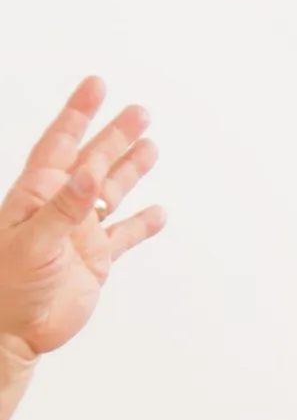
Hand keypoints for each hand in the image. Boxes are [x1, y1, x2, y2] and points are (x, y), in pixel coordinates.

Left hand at [0, 77, 164, 360]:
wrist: (12, 333)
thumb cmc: (6, 287)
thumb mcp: (30, 242)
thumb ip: (63, 209)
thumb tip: (88, 176)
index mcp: (36, 196)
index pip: (60, 145)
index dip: (77, 114)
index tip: (96, 86)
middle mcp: (60, 209)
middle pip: (93, 162)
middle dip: (115, 135)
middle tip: (140, 112)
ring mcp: (79, 234)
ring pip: (111, 193)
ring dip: (130, 170)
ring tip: (151, 146)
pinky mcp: (95, 260)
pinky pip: (124, 235)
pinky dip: (142, 224)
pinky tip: (158, 213)